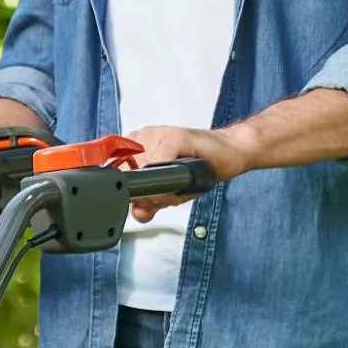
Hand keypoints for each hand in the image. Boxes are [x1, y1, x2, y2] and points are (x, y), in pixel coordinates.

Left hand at [122, 123, 253, 218]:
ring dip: (162, 190)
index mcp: (133, 149)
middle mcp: (140, 139)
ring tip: (181, 184)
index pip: (118, 178)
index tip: (151, 200)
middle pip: (130, 178)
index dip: (134, 196)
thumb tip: (138, 213)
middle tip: (172, 193)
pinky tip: (182, 180)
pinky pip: (159, 164)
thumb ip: (150, 204)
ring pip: (143, 173)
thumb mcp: (169, 193)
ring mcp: (156, 134)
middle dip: (150, 196)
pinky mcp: (174, 136)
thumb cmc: (197, 169)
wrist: (228, 153)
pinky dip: (168, 181)